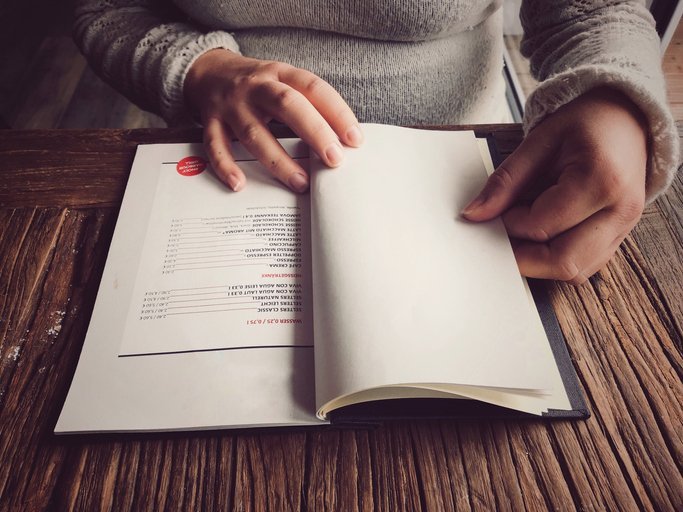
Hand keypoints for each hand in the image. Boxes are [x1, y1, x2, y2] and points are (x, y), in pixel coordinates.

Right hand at [184, 49, 362, 191]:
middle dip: (314, 132)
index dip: (337, 112)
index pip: (313, 88)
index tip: (355, 139)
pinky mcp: (210, 121)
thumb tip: (342, 142)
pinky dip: (225, 166)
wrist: (209, 71)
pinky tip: (239, 183)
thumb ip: (308, 105)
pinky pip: (215, 146)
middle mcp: (256, 86)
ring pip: (254, 133)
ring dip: (278, 160)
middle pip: (286, 106)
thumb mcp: (284, 82)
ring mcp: (231, 104)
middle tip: (334, 159)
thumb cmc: (258, 85)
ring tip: (300, 182)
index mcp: (280, 73)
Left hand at [462, 87, 647, 283]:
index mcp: (601, 180)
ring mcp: (624, 229)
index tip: (496, 210)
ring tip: (525, 230)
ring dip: (540, 261)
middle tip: (500, 236)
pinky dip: (557, 258)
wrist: (626, 121)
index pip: (540, 226)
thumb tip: (474, 214)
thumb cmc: (586, 125)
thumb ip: (505, 181)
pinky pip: (584, 266)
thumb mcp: (538, 142)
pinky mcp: (618, 239)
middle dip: (523, 257)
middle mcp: (620, 211)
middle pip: (562, 261)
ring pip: (574, 271)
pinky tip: (544, 235)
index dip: (509, 224)